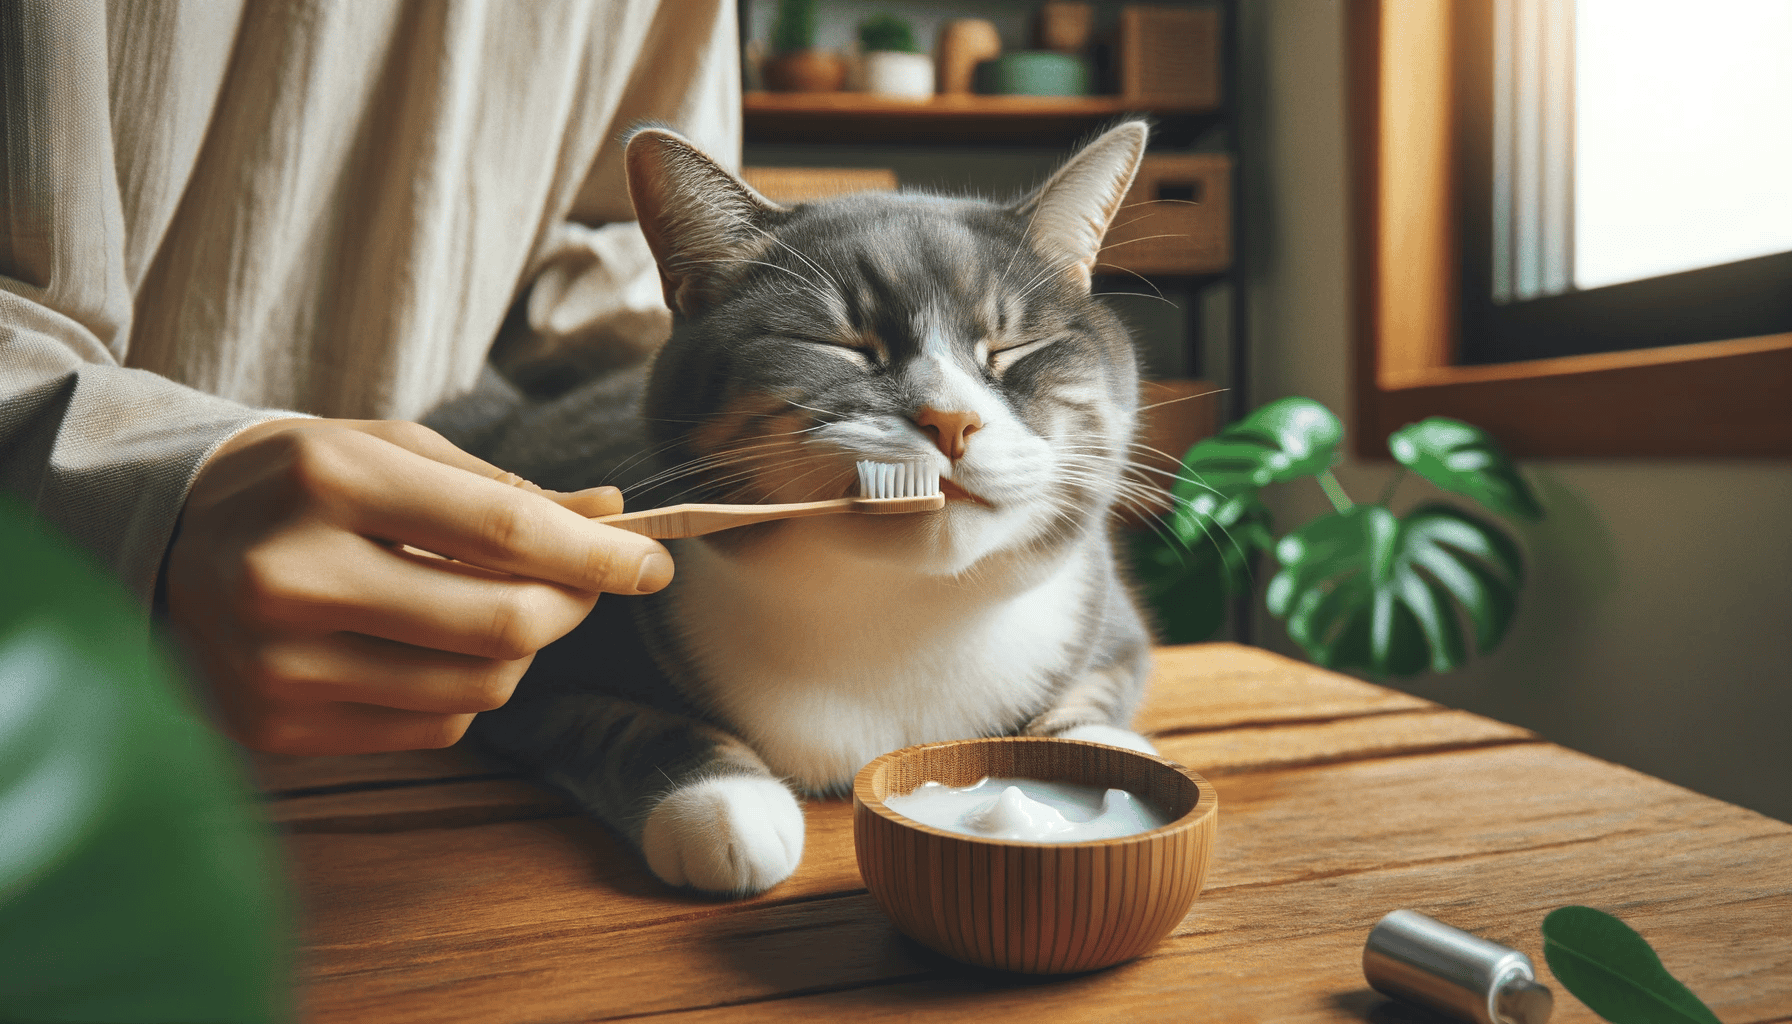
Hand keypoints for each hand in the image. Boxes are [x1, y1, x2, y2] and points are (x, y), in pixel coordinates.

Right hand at [164, 418, 671, 755]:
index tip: (652, 562)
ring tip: (504, 606)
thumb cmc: (296, 483)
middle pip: (501, 624)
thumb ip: (500, 487)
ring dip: (522, 651)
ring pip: (477, 687)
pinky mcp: (276, 726)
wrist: (163, 540)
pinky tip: (436, 646)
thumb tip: (607, 514)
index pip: (504, 531)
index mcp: (326, 480)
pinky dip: (464, 688)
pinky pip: (431, 726)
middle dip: (571, 606)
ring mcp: (278, 664)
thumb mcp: (389, 450)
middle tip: (587, 583)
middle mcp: (293, 576)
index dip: (597, 554)